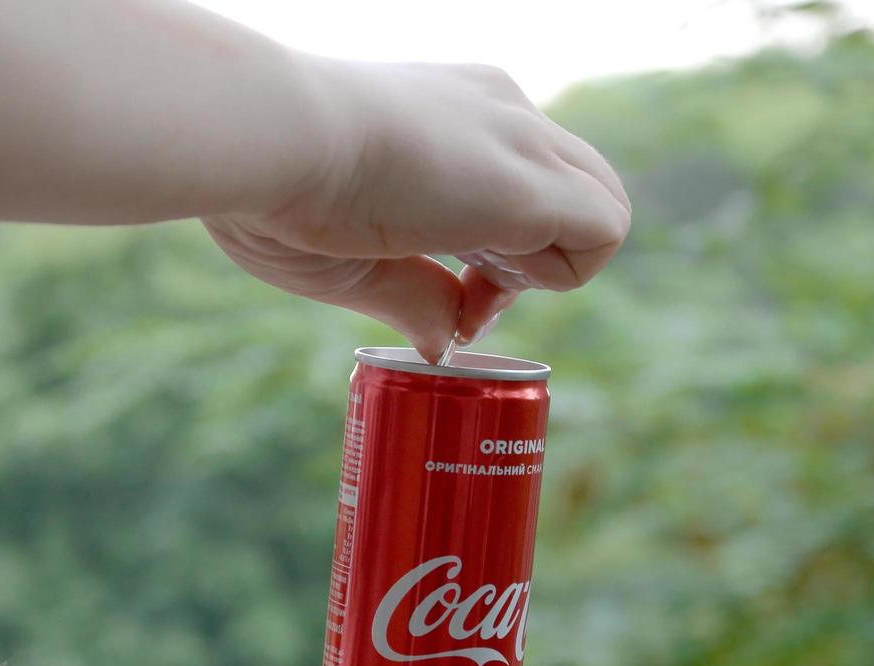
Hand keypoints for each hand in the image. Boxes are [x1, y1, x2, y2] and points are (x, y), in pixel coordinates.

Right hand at [204, 58, 630, 360]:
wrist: (265, 140)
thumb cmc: (274, 189)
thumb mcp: (350, 255)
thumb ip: (409, 295)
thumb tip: (443, 344)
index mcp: (450, 115)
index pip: (516, 181)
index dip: (493, 254)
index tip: (444, 284)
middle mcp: (500, 112)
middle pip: (574, 188)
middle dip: (535, 261)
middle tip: (467, 294)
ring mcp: (523, 140)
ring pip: (605, 203)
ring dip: (553, 270)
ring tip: (477, 288)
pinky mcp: (532, 183)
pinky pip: (608, 229)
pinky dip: (566, 276)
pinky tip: (492, 281)